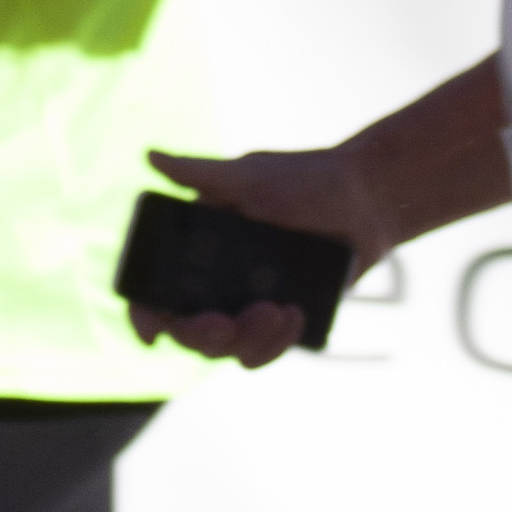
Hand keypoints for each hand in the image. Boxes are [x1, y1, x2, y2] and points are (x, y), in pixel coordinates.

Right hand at [130, 145, 384, 368]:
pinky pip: (264, 353)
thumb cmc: (305, 180)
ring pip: (227, 349)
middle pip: (188, 331)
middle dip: (202, 334)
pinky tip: (296, 316)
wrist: (368, 200)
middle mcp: (215, 283)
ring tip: (280, 311)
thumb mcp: (250, 176)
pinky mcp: (281, 321)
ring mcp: (248, 305)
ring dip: (247, 340)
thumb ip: (200, 173)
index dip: (144, 314)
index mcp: (196, 249)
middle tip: (226, 322)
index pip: (154, 290)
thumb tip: (150, 158)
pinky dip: (275, 344)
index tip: (151, 332)